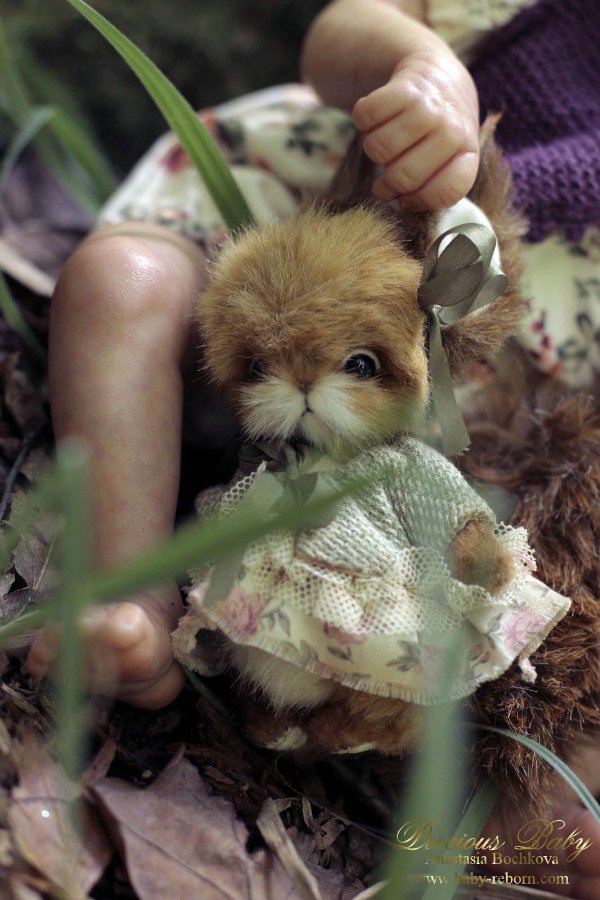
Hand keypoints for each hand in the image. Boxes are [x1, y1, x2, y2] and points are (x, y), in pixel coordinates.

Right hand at [353, 48, 479, 210]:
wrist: (437, 74)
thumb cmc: (436, 132)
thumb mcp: (446, 159)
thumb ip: (430, 186)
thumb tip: (398, 204)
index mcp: (467, 153)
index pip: (443, 193)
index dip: (417, 202)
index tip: (406, 198)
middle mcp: (452, 130)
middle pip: (403, 177)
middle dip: (387, 183)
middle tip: (387, 176)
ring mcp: (428, 107)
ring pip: (378, 148)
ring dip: (373, 148)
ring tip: (386, 142)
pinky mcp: (403, 88)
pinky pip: (366, 118)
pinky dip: (363, 121)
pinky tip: (378, 119)